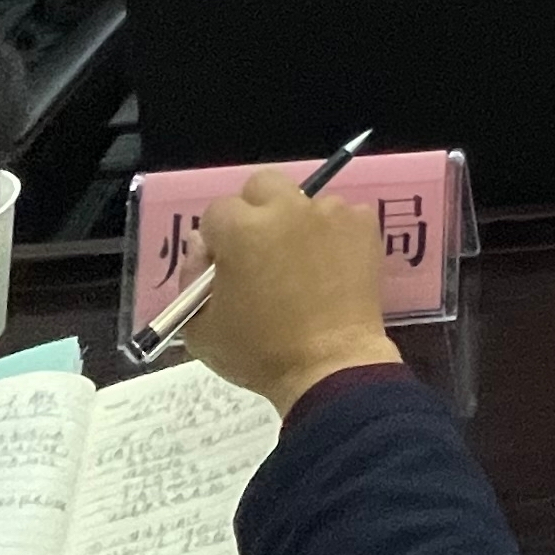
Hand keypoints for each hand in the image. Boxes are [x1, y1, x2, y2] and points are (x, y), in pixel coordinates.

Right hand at [180, 171, 402, 414]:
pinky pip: (341, 216)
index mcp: (241, 228)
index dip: (219, 240)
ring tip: (302, 264)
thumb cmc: (259, 353)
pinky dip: (334, 234)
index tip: (228, 268)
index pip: (218, 212)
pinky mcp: (362, 226)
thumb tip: (202, 244)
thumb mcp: (200, 328)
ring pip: (303, 201)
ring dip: (297, 223)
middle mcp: (286, 209)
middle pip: (262, 186)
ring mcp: (329, 214)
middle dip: (256, 211)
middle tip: (262, 251)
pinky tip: (332, 266)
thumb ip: (191, 277)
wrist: (331, 368)